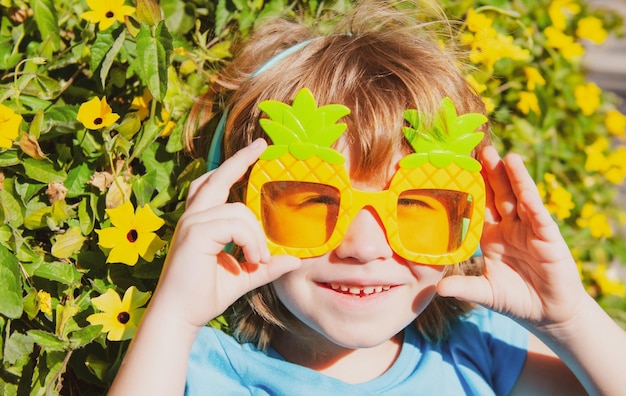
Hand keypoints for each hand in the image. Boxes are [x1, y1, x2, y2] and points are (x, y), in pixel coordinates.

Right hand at [148, 138, 300, 328]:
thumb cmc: (205, 295)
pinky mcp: (195, 233)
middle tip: (261, 145)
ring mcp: (192, 222)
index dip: (233, 165)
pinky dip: (250, 242)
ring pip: (239, 211)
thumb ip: (265, 265)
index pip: (215, 183)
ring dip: (257, 237)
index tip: (255, 150)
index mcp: (200, 220)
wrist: (180, 316)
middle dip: (240, 160)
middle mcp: (193, 216)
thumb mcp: (243, 276)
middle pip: (218, 177)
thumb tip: (294, 260)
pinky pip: (235, 225)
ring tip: (259, 259)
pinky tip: (252, 259)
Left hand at [437, 145, 586, 329]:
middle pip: (497, 194)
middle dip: (489, 173)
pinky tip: (522, 181)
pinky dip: (530, 196)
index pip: (478, 207)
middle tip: (476, 149)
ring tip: (501, 155)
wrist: (549, 314)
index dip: (469, 189)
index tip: (454, 169)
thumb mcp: (485, 292)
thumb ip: (464, 287)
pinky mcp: (548, 237)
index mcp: (491, 236)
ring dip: (511, 177)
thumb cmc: (516, 300)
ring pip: (518, 197)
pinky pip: (537, 213)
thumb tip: (439, 289)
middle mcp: (509, 227)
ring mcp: (529, 229)